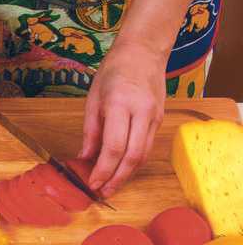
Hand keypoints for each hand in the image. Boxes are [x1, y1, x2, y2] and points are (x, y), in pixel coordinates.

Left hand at [80, 40, 165, 196]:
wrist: (143, 52)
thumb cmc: (113, 71)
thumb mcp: (93, 99)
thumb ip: (90, 131)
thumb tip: (85, 159)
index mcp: (119, 104)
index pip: (114, 147)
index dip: (103, 170)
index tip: (92, 183)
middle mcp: (141, 112)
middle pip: (132, 157)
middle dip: (117, 179)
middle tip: (103, 192)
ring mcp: (154, 117)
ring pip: (143, 156)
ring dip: (127, 174)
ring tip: (111, 185)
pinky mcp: (159, 120)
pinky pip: (147, 147)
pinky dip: (134, 162)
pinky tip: (122, 168)